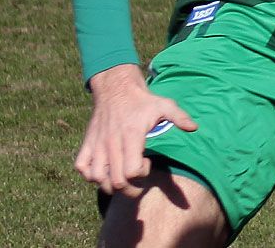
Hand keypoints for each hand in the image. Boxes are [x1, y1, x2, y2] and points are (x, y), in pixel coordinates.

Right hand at [74, 64, 196, 196]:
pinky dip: (90, 173)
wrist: (116, 87)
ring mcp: (97, 144)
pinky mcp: (87, 143)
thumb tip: (194, 128)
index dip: (142, 174)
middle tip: (136, 174)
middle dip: (130, 186)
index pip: (132, 172)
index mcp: (131, 136)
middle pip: (116, 182)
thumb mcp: (164, 105)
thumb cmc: (142, 100)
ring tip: (121, 172)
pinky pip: (81, 167)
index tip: (147, 162)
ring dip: (109, 182)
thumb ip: (179, 117)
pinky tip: (103, 168)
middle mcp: (112, 143)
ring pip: (97, 178)